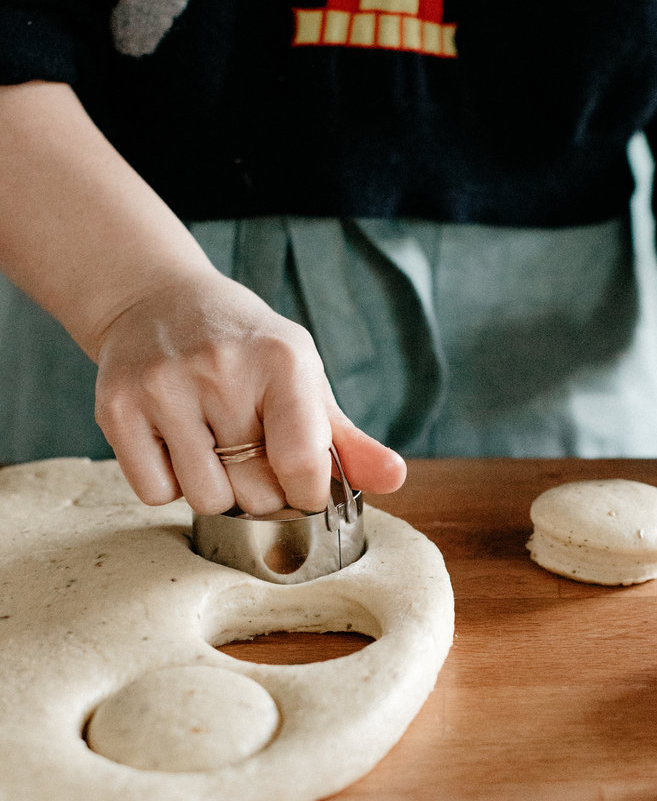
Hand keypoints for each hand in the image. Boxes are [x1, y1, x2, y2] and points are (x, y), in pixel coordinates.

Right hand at [94, 269, 405, 512]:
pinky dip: (169, 484)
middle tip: (250, 455)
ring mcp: (163, 387)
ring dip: (215, 490)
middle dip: (261, 492)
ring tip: (213, 446)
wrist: (157, 301)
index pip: (304, 465)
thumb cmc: (245, 350)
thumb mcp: (303, 378)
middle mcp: (221, 369)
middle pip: (255, 493)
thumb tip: (396, 478)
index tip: (301, 483)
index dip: (307, 492)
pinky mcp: (118, 406)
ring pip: (205, 499)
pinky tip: (175, 443)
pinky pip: (155, 492)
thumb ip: (347, 438)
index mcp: (282, 359)